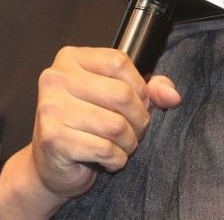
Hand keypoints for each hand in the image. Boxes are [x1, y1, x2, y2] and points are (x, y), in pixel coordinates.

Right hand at [0, 47, 180, 218]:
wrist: (50, 165)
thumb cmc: (84, 125)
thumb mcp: (115, 98)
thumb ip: (148, 89)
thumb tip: (173, 95)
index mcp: (70, 59)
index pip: (119, 62)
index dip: (140, 86)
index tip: (141, 103)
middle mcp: (56, 79)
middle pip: (122, 94)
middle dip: (139, 119)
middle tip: (136, 131)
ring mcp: (51, 108)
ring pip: (116, 125)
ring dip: (129, 142)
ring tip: (123, 146)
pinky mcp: (53, 138)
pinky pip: (104, 149)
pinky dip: (117, 159)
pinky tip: (110, 159)